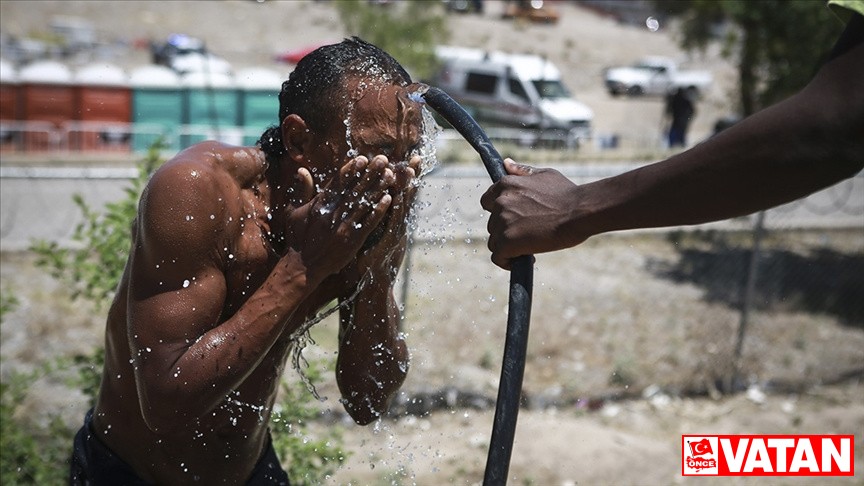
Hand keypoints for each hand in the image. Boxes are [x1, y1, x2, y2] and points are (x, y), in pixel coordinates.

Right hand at [283, 156, 395, 282]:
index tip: (362, 158)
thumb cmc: (297, 238)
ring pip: (364, 203)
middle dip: (370, 173)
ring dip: (378, 188)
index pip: (337, 183)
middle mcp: (332, 213)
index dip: (350, 170)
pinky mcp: (353, 240)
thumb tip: (302, 170)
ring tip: (390, 175)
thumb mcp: (293, 212)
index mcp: (319, 205)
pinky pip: (369, 223)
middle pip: (355, 189)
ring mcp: (343, 227)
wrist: (303, 267)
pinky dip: (379, 210)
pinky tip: (389, 199)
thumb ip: (301, 191)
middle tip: (383, 160)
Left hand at [351, 154, 420, 285]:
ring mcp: (395, 236)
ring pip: (402, 209)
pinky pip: (391, 225)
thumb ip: (373, 218)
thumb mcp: (372, 237)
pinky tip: (394, 199)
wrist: (373, 288)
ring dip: (406, 190)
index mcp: (393, 222)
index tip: (411, 158)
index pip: (400, 194)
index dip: (405, 177)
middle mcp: (397, 226)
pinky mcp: (387, 245)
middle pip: (405, 197)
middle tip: (417, 157)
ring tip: (410, 172)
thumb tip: (374, 201)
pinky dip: (393, 213)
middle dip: (411, 177)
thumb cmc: (369, 262)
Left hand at [481, 159, 587, 268]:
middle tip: (529, 234)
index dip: (499, 213)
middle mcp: (500, 202)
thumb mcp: (544, 174)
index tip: (513, 219)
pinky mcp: (507, 242)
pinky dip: (508, 261)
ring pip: (495, 242)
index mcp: (506, 185)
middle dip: (508, 230)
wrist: (580, 211)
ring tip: (530, 247)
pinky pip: (498, 257)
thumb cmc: (567, 194)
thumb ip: (522, 172)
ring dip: (509, 246)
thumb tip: (506, 163)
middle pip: (493, 224)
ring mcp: (502, 223)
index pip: (487, 201)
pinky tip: (524, 259)